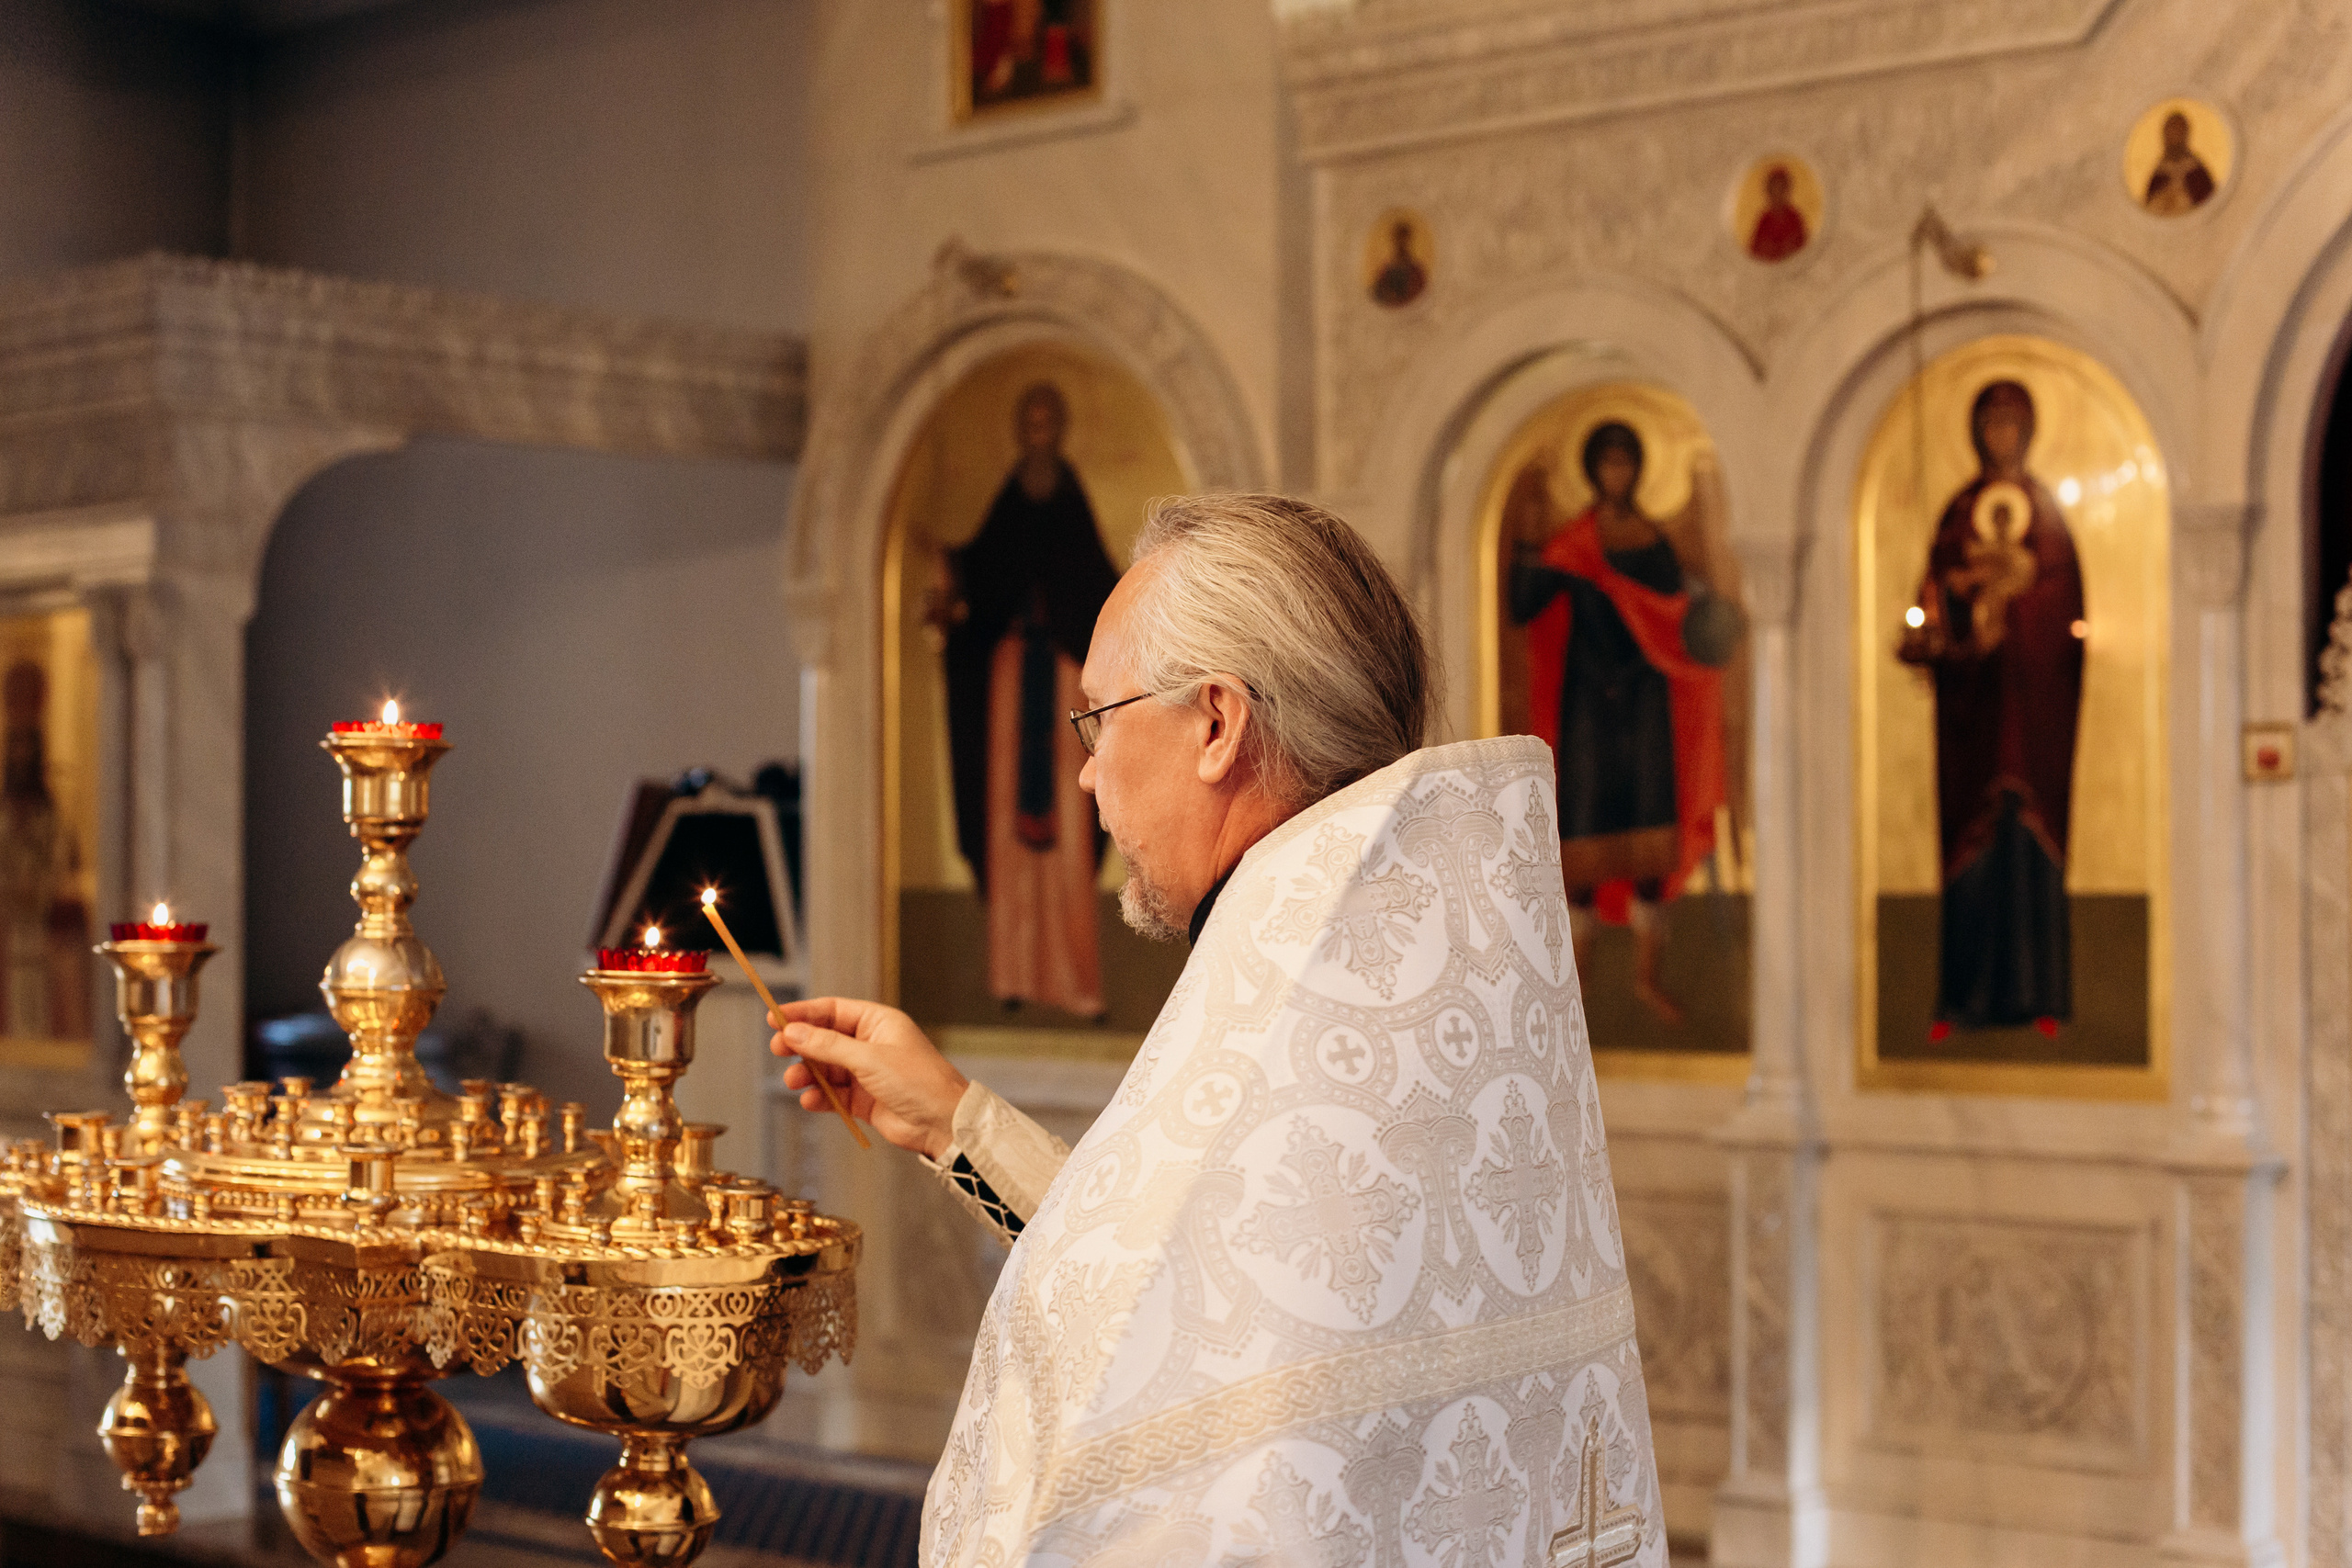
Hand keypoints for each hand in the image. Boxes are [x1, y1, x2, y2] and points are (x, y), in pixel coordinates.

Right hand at [769, 997, 969, 1159]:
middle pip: (825, 1039)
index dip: (803, 1013)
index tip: (775, 1018)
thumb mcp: (869, 1058)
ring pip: (826, 1069)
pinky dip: (819, 1097)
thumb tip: (795, 1032)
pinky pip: (833, 1094)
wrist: (942, 1122)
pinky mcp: (864, 1100)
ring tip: (794, 1080)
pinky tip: (810, 1100)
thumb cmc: (919, 1081)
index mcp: (878, 1023)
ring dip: (807, 1073)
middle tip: (778, 1049)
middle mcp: (871, 1045)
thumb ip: (829, 1046)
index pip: (833, 1011)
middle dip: (800, 1044)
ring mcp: (867, 1073)